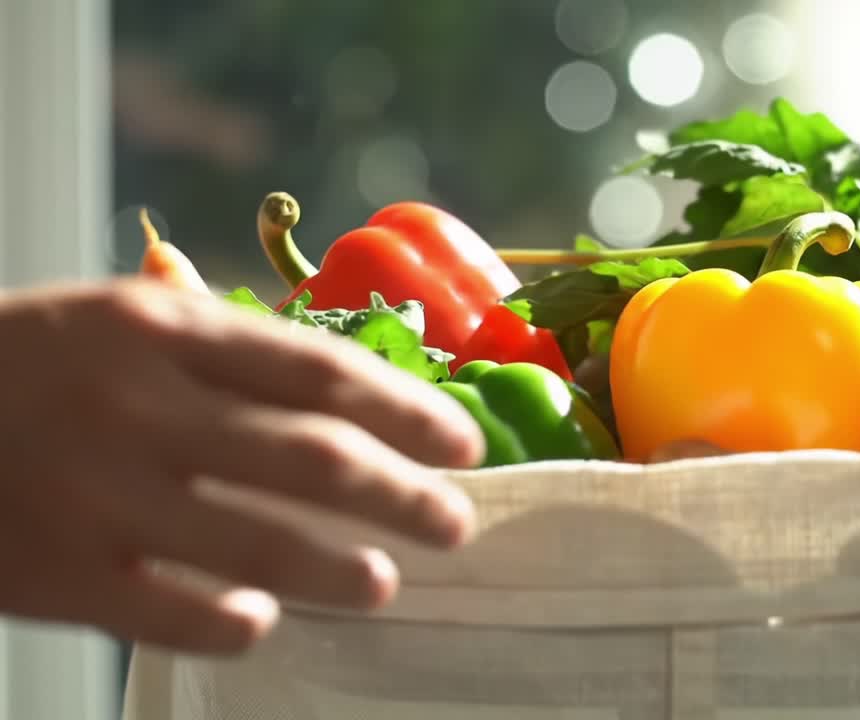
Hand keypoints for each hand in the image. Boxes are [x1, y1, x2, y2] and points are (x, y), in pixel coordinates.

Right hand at [0, 278, 482, 654]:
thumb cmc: (18, 366)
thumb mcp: (111, 318)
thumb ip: (216, 338)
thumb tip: (338, 376)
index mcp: (162, 329)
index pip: (319, 371)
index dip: (408, 410)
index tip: (462, 443)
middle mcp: (141, 406)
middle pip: (311, 458)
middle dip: (402, 495)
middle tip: (455, 523)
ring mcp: (97, 493)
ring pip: (255, 542)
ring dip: (337, 567)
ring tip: (385, 582)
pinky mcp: (56, 573)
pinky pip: (171, 612)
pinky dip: (230, 624)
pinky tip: (264, 622)